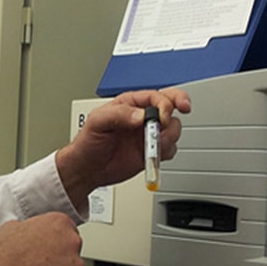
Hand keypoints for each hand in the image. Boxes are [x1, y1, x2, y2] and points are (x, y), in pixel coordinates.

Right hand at [0, 213, 83, 265]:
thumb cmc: (3, 258)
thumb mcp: (10, 228)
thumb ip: (28, 226)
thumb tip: (28, 231)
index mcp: (58, 223)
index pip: (66, 228)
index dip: (54, 240)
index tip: (46, 247)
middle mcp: (72, 242)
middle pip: (72, 249)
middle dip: (60, 257)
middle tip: (41, 264)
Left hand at [56, 88, 190, 209]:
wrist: (88, 169)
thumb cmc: (88, 142)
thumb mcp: (97, 122)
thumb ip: (119, 114)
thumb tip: (140, 115)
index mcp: (130, 104)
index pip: (156, 96)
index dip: (164, 104)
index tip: (162, 117)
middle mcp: (142, 117)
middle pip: (171, 104)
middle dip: (178, 107)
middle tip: (170, 121)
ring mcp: (148, 134)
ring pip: (173, 128)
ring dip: (169, 136)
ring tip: (154, 145)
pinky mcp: (151, 151)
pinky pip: (170, 148)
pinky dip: (167, 152)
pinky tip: (154, 155)